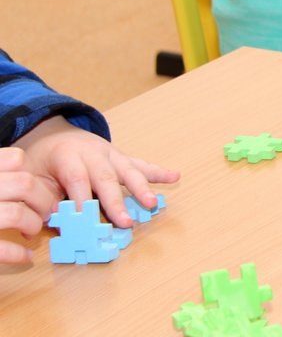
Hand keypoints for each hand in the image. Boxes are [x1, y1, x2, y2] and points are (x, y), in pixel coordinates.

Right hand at [0, 147, 56, 263]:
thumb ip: (0, 180)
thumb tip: (29, 182)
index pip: (16, 159)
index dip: (31, 174)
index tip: (32, 190)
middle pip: (25, 184)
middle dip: (43, 200)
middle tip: (43, 213)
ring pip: (16, 213)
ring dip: (32, 224)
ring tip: (30, 232)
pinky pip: (0, 248)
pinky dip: (18, 253)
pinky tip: (25, 255)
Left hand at [13, 116, 179, 229]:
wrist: (53, 133)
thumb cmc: (43, 160)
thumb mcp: (34, 176)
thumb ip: (45, 197)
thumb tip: (56, 220)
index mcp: (68, 155)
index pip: (77, 178)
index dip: (80, 199)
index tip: (84, 221)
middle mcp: (93, 152)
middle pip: (106, 177)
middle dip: (117, 201)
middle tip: (125, 222)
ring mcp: (110, 154)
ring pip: (128, 170)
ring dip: (141, 188)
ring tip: (152, 204)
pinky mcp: (121, 158)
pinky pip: (141, 164)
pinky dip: (158, 172)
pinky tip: (175, 176)